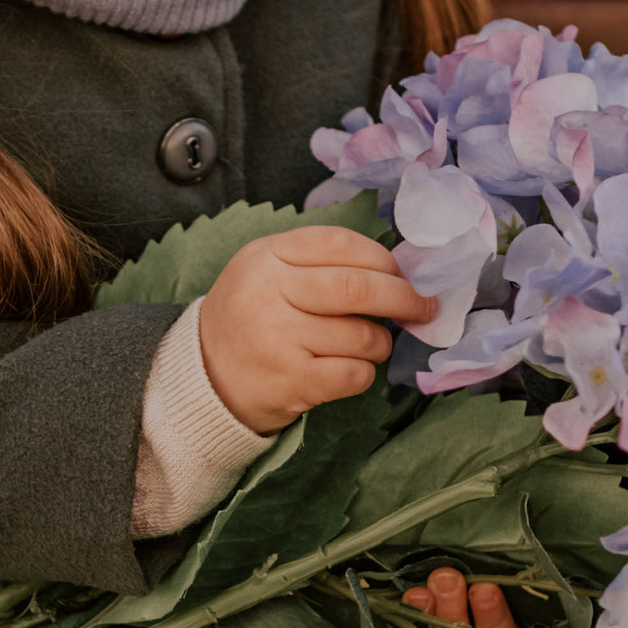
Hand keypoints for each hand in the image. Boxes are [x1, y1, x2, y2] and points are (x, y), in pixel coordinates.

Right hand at [198, 226, 435, 434]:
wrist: (203, 379)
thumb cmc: (250, 320)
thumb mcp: (266, 272)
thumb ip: (318, 263)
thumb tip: (396, 270)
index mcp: (266, 257)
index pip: (339, 244)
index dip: (383, 259)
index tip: (402, 274)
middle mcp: (269, 293)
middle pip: (358, 287)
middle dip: (404, 298)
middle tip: (424, 308)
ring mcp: (279, 340)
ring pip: (363, 336)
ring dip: (380, 343)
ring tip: (368, 345)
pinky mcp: (291, 382)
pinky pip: (355, 374)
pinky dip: (364, 372)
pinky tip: (347, 370)